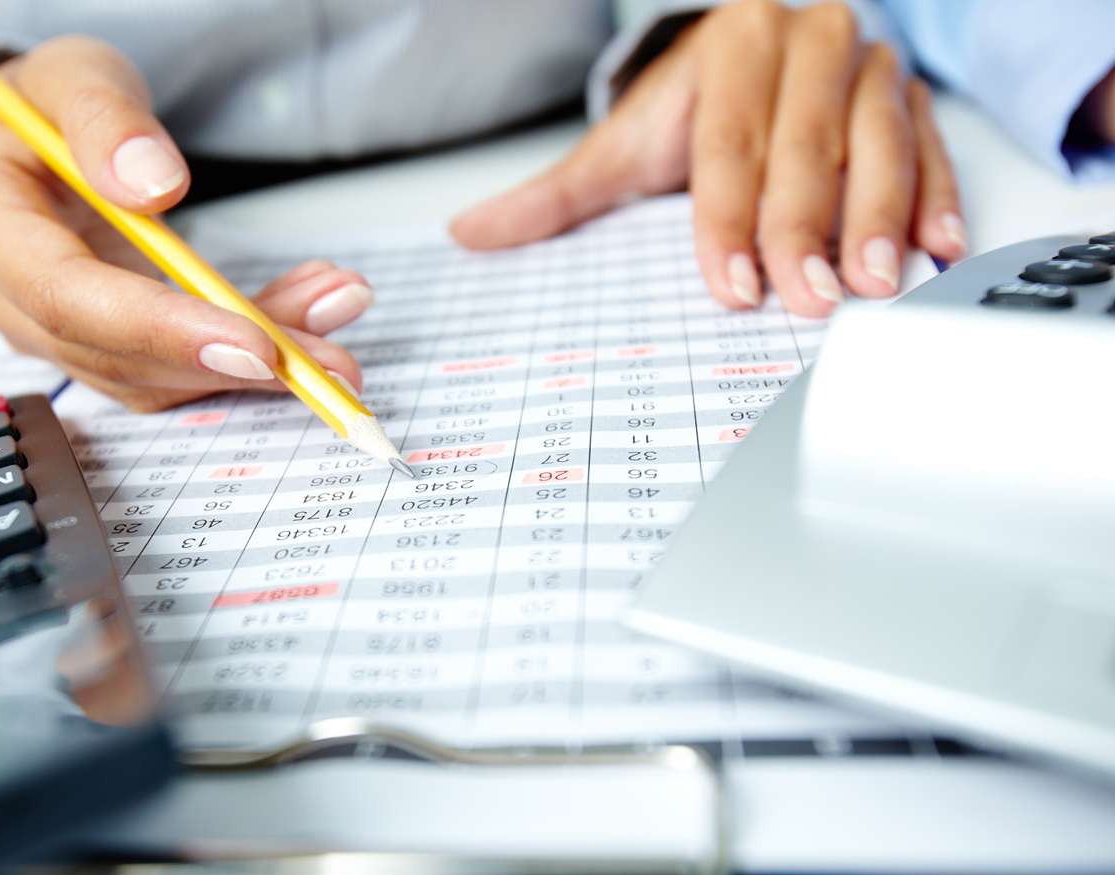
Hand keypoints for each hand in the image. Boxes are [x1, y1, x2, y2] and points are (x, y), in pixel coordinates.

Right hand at [0, 37, 371, 411]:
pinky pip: (161, 370)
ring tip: (333, 324)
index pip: (65, 296)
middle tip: (328, 362)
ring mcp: (33, 331)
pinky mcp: (82, 346)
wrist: (12, 136)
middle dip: (229, 363)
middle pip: (113, 352)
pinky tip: (302, 326)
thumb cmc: (39, 102)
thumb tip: (152, 185)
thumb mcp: (75, 75)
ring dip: (248, 364)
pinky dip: (235, 356)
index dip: (163, 328)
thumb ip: (108, 120)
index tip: (256, 345)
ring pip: (147, 376)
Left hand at [450, 0, 965, 316]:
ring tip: (875, 282)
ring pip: (880, 143)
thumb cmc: (690, 109)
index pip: (728, 144)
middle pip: (806, 146)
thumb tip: (468, 231)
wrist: (754, 51)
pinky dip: (937, 198)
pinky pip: (932, 147)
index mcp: (731, 48)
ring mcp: (867, 67)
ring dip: (880, 218)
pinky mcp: (912, 97)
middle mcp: (807, 44)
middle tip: (809, 298)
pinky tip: (937, 249)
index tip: (730, 286)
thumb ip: (555, 194)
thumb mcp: (624, 143)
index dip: (728, 219)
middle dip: (806, 229)